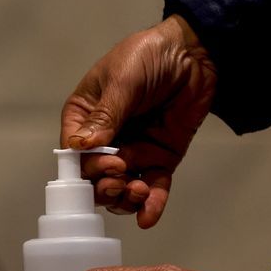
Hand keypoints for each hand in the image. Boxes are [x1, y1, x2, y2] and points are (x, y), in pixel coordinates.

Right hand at [61, 15, 216, 227]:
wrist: (196, 52)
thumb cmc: (149, 55)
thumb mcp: (124, 80)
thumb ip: (106, 115)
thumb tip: (81, 147)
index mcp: (85, 116)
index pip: (74, 152)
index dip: (86, 166)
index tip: (109, 165)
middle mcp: (105, 138)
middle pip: (94, 177)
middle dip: (105, 185)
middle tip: (124, 180)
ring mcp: (133, 151)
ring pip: (121, 188)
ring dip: (126, 198)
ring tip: (139, 191)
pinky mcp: (160, 159)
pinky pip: (153, 187)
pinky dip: (151, 205)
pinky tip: (148, 218)